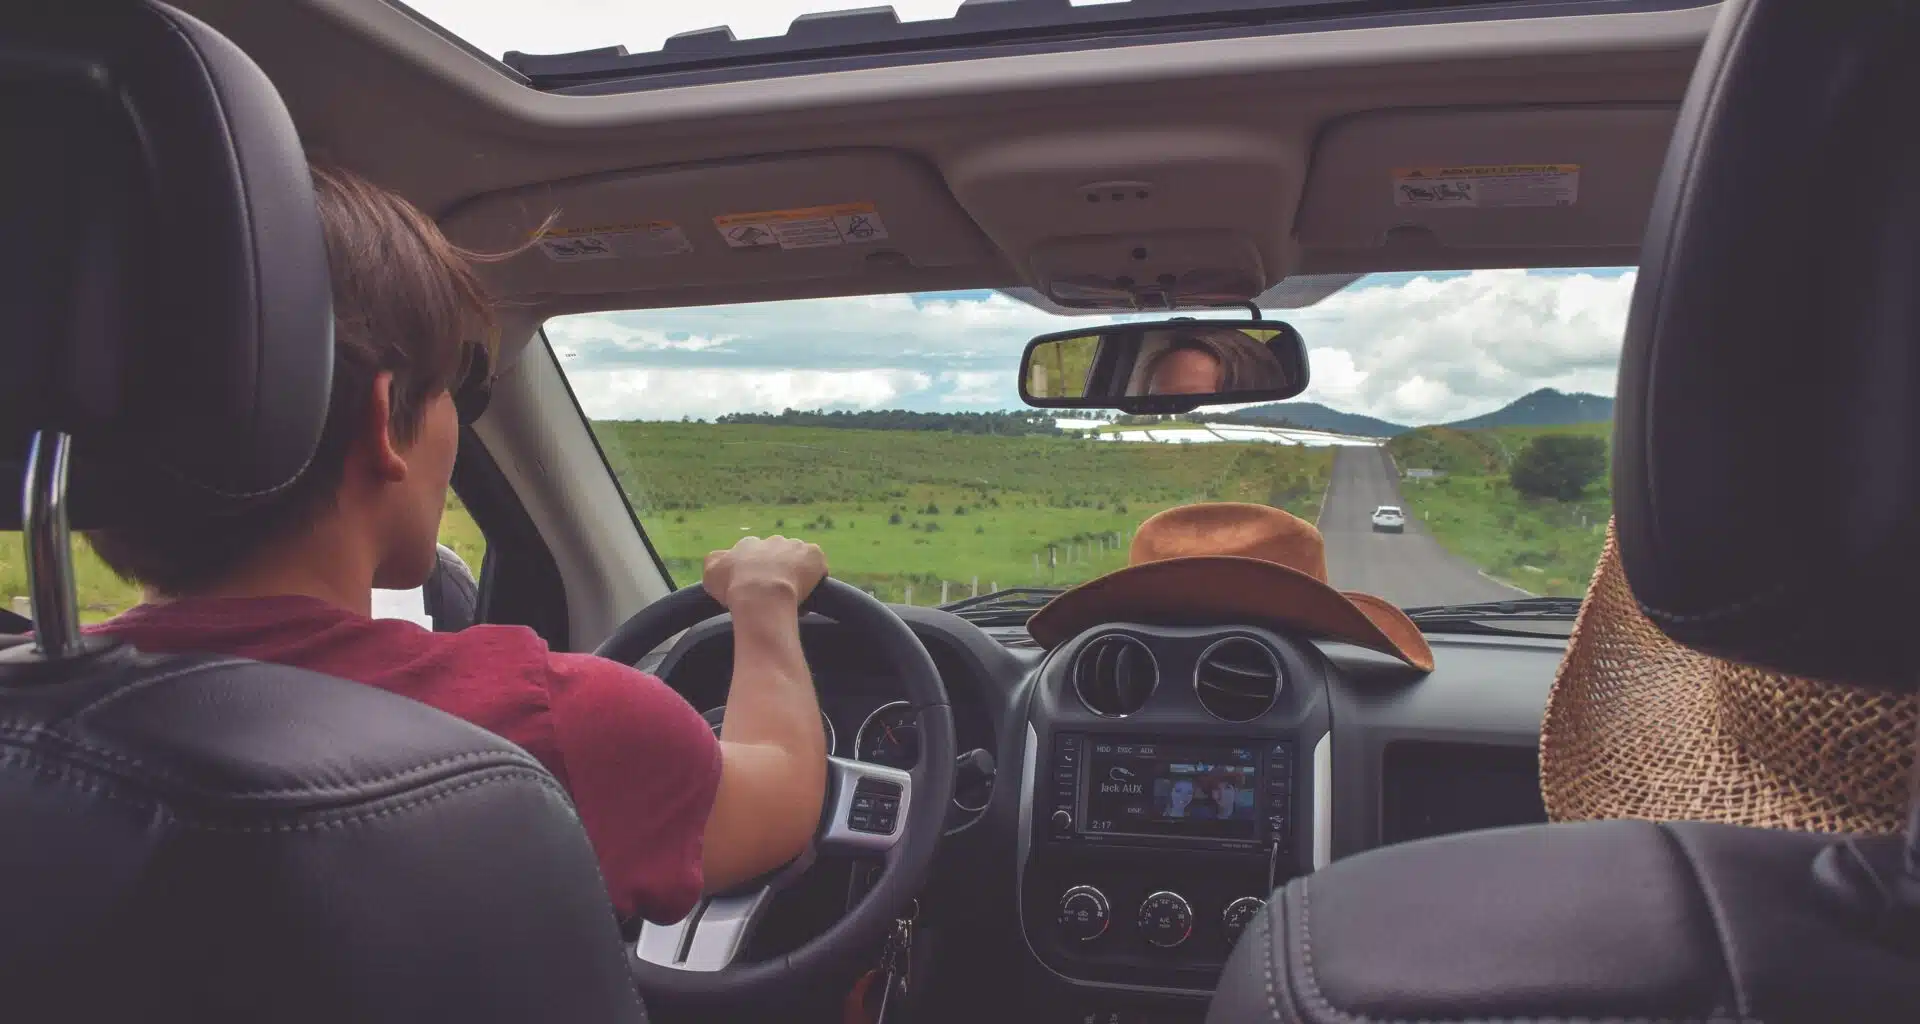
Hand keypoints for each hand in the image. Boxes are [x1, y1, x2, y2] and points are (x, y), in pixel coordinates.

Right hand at [703, 535, 826, 608]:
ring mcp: (794, 546)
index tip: (755, 588)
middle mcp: (771, 541)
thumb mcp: (710, 574)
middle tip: (774, 594)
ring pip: (798, 559)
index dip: (754, 572)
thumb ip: (714, 563)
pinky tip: (809, 593)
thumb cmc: (734, 587)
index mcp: (748, 545)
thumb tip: (718, 560)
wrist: (761, 594)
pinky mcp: (814, 554)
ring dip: (796, 574)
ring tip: (793, 597)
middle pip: (776, 555)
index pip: (752, 554)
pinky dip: (815, 577)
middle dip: (776, 571)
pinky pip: (817, 565)